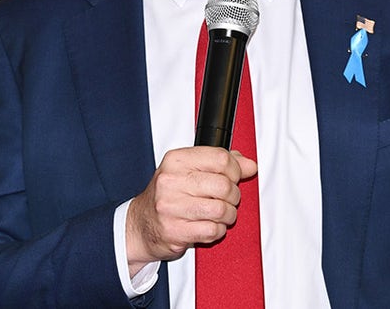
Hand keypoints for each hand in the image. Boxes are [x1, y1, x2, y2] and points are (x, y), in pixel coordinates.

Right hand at [125, 146, 257, 275]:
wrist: (140, 225)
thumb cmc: (168, 195)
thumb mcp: (189, 170)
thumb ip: (220, 163)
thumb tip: (249, 165)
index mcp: (176, 160)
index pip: (220, 158)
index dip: (235, 170)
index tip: (234, 176)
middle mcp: (171, 181)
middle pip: (224, 185)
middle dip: (233, 195)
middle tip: (227, 199)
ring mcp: (171, 207)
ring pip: (221, 209)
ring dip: (228, 215)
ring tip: (220, 214)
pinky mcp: (175, 231)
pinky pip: (213, 230)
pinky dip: (218, 230)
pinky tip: (210, 226)